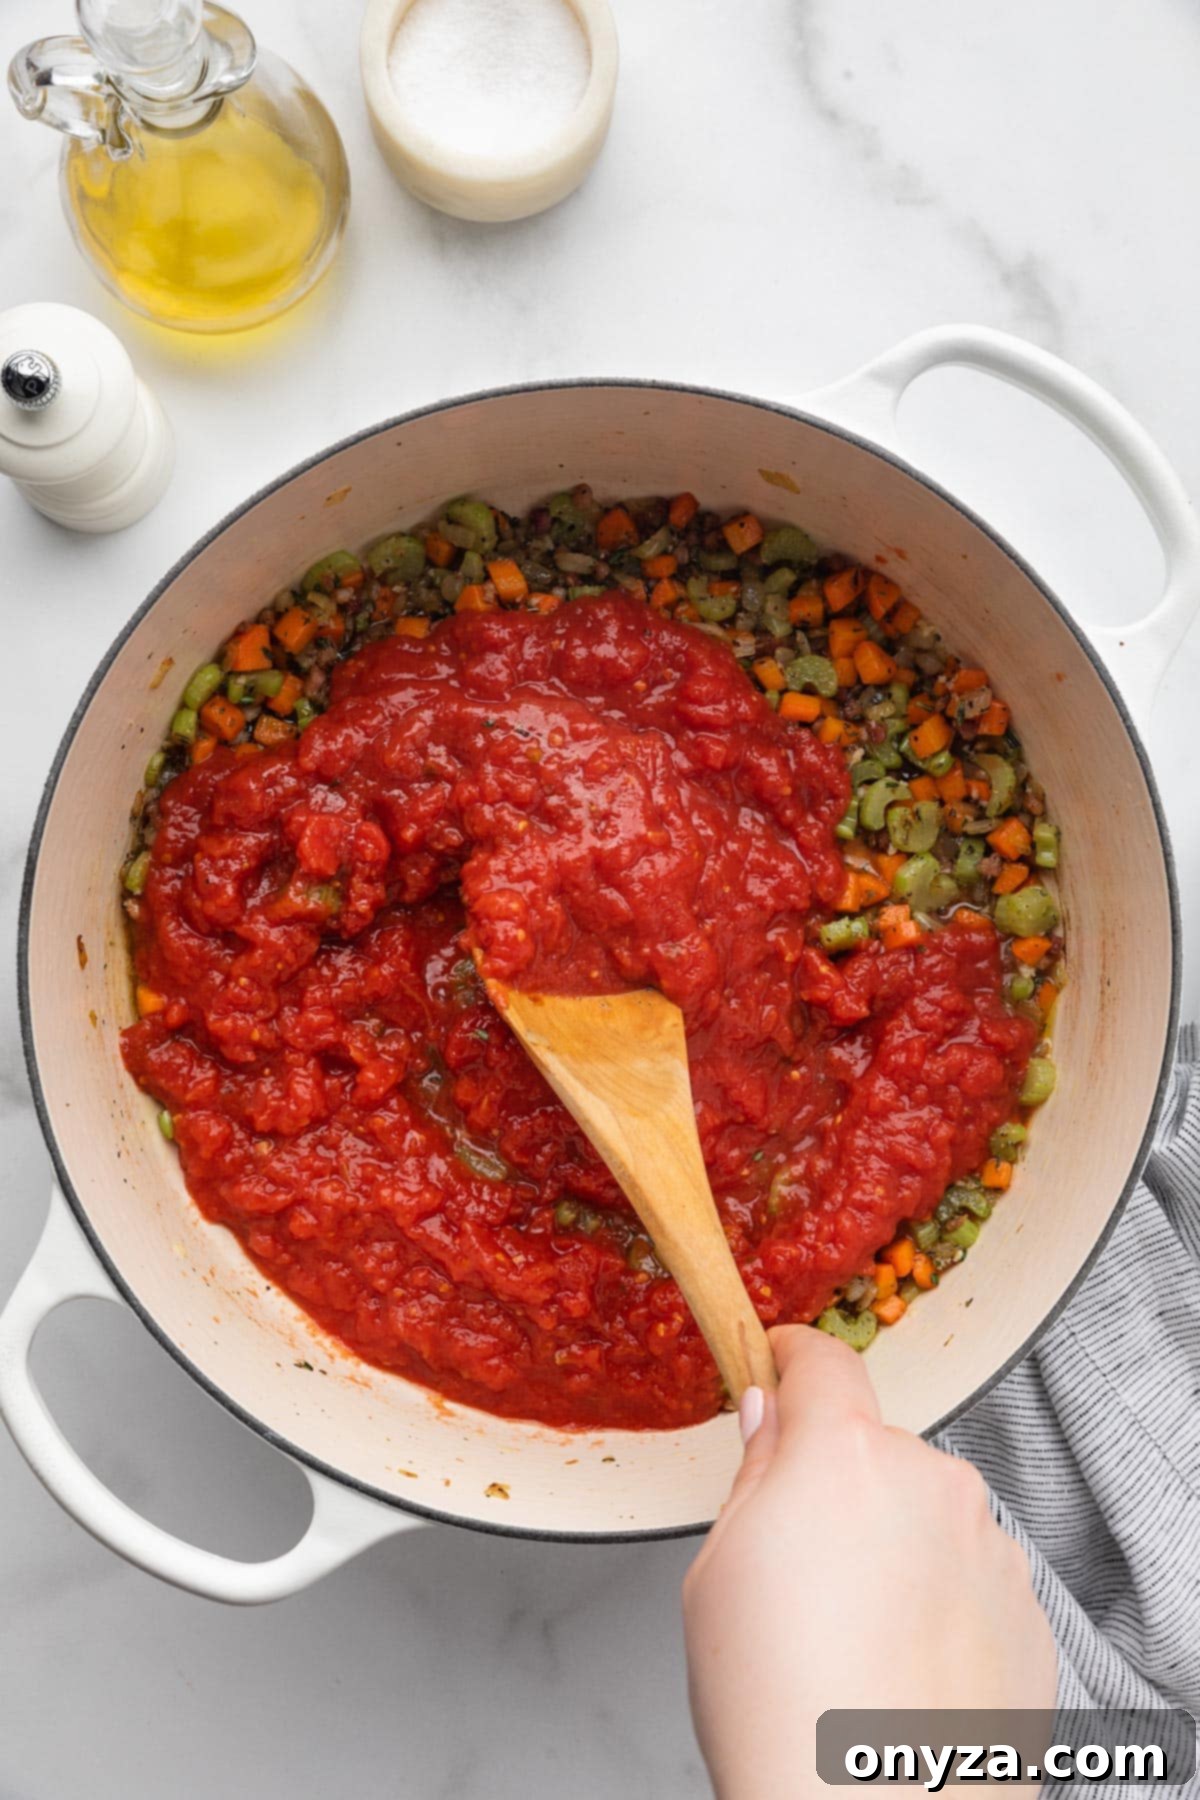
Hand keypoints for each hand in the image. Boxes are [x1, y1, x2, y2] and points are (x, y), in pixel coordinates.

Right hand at [683, 1326, 1056, 1798]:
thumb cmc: (779, 1708)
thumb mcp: (718, 1573)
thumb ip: (754, 1476)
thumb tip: (770, 1421)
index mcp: (843, 1457)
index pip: (822, 1364)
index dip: (791, 1358)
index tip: (778, 1363)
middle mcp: (930, 1482)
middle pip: (873, 1449)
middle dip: (837, 1484)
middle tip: (797, 1567)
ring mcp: (989, 1547)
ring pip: (926, 1513)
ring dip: (894, 1544)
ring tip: (852, 1637)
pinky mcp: (1027, 1612)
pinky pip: (970, 1575)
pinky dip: (938, 1600)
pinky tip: (899, 1666)